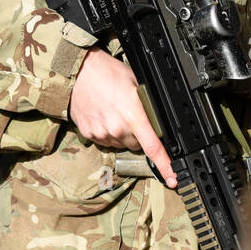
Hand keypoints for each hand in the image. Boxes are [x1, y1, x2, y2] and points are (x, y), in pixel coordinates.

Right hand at [69, 48, 176, 186]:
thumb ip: (146, 106)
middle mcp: (118, 128)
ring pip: (121, 143)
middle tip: (132, 116)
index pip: (153, 147)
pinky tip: (104, 116)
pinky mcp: (89, 134)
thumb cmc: (107, 73)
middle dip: (139, 135)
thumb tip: (156, 121)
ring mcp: (102, 133)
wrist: (77, 71)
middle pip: (137, 145)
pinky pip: (105, 141)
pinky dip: (108, 133)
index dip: (165, 165)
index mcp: (134, 115)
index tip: (173, 177)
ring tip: (115, 112)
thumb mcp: (136, 84)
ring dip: (122, 134)